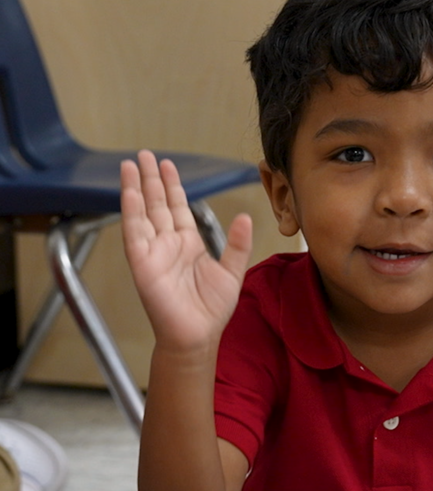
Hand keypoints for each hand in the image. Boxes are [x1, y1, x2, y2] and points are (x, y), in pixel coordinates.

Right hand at [120, 150, 252, 352]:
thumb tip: (245, 216)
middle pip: (158, 204)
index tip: (168, 165)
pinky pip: (135, 232)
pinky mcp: (142, 263)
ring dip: (136, 188)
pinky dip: (131, 211)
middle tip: (145, 154)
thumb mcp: (232, 272)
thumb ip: (237, 244)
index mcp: (189, 244)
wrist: (197, 335)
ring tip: (131, 164)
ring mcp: (154, 252)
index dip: (173, 186)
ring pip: (143, 212)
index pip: (178, 208)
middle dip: (152, 179)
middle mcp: (169, 244)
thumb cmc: (212, 309)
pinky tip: (130, 191)